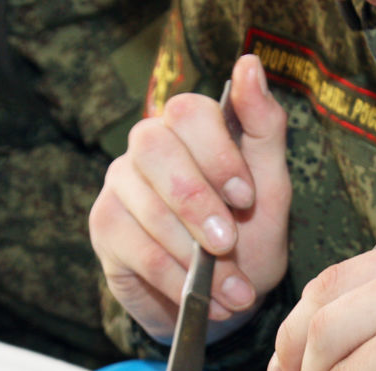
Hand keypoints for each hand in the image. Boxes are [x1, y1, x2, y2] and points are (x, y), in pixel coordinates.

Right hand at [88, 54, 289, 341]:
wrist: (223, 297)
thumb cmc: (248, 233)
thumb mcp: (271, 184)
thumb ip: (263, 127)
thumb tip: (249, 64)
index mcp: (189, 126)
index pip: (189, 112)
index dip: (218, 155)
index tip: (247, 199)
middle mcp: (147, 145)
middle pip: (155, 151)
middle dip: (198, 204)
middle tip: (230, 245)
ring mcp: (120, 184)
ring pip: (149, 210)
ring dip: (196, 258)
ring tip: (233, 292)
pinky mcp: (105, 227)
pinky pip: (139, 251)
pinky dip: (178, 281)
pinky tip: (207, 301)